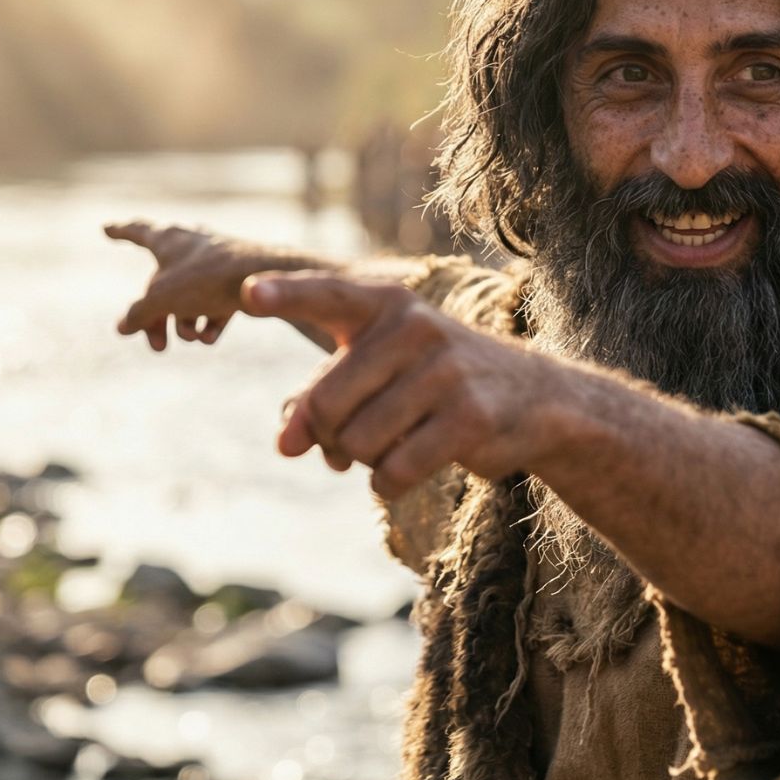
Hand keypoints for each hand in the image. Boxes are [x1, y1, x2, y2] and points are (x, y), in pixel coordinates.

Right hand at [106, 220, 257, 350]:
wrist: (263, 279)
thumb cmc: (207, 279)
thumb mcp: (162, 299)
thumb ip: (139, 314)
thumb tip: (122, 327)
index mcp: (168, 239)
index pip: (137, 231)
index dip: (120, 232)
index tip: (106, 228)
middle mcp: (191, 247)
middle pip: (161, 285)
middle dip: (157, 319)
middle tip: (158, 347)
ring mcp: (214, 264)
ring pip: (187, 298)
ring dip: (184, 324)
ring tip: (191, 338)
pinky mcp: (236, 281)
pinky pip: (214, 304)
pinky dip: (209, 322)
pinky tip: (210, 337)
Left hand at [242, 271, 558, 499]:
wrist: (531, 399)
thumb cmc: (431, 382)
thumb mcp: (377, 372)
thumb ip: (320, 396)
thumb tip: (285, 444)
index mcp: (384, 304)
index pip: (326, 294)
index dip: (285, 296)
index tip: (248, 294)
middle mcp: (413, 328)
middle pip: (324, 404)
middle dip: (325, 436)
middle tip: (342, 446)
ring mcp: (444, 371)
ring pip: (356, 443)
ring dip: (362, 462)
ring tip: (390, 446)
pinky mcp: (468, 419)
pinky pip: (393, 472)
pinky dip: (387, 485)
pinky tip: (406, 470)